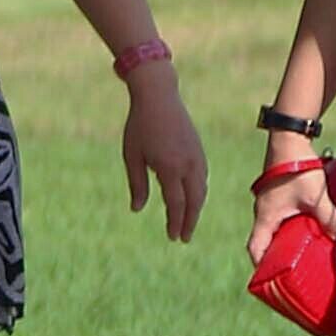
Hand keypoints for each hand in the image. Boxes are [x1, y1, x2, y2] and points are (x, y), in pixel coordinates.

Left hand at [120, 68, 206, 241]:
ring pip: (201, 190)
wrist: (159, 98)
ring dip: (196, 208)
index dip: (176, 222)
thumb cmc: (139, 127)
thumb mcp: (132, 157)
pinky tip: (192, 199)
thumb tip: (138, 209)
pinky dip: (199, 193)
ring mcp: (197, 157)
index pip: (177, 204)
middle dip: (189, 221)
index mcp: (170, 168)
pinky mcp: (199, 151)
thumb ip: (137, 184)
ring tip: (187, 222)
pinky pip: (203, 178)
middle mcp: (189, 165)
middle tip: (183, 238)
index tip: (174, 237)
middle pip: (194, 201)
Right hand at [249, 136, 335, 267]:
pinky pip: (278, 216)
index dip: (260, 264)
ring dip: (283, 239)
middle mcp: (262, 212)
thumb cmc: (297, 171)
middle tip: (290, 266)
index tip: (268, 276)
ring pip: (272, 227)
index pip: (255, 248)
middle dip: (275, 255)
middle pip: (264, 240)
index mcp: (265, 218)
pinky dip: (287, 225)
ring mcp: (268, 202)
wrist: (288, 142)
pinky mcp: (275, 194)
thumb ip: (329, 219)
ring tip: (300, 248)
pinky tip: (304, 225)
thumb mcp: (316, 198)